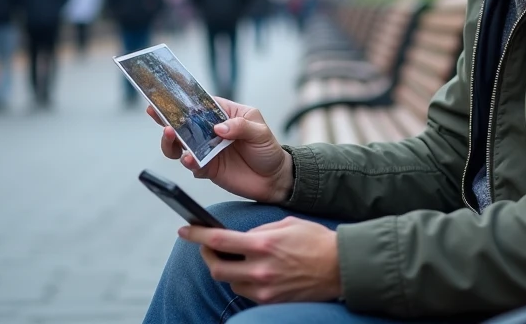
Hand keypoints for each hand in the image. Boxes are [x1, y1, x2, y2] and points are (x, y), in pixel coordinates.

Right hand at [149, 98, 293, 202]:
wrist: (273, 180)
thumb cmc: (268, 150)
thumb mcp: (260, 132)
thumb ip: (241, 126)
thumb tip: (218, 128)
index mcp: (223, 114)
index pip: (200, 103)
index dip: (183, 99)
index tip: (167, 94)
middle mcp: (211, 131)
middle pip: (184, 122)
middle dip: (167, 116)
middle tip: (156, 113)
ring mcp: (206, 150)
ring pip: (180, 143)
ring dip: (171, 140)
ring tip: (170, 135)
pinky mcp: (206, 168)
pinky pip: (191, 163)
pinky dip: (187, 160)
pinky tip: (189, 159)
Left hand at [178, 217, 340, 304]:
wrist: (341, 267)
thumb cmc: (316, 240)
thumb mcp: (287, 224)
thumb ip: (260, 230)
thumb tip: (240, 238)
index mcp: (263, 244)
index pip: (219, 241)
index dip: (196, 235)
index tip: (184, 230)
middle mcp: (261, 269)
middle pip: (216, 269)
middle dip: (207, 257)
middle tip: (208, 248)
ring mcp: (265, 289)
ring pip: (230, 282)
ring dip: (228, 270)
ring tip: (237, 259)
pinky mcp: (271, 301)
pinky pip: (246, 293)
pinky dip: (244, 281)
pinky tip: (252, 271)